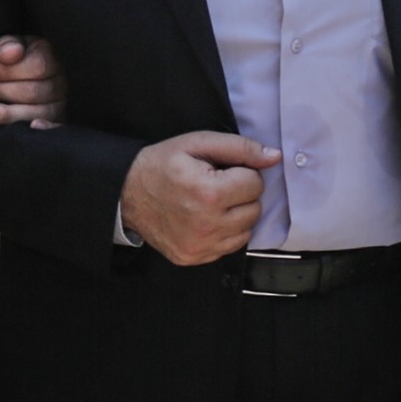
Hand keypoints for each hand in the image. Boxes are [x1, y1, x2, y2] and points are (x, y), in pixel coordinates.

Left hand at [0, 35, 65, 127]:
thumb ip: (6, 46)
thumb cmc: (10, 61)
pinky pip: (55, 129)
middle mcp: (60, 83)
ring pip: (38, 113)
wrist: (15, 79)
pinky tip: (30, 128)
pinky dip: (45, 129)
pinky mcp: (55, 124)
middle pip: (34, 91)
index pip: (38, 66)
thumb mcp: (7, 47)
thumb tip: (11, 53)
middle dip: (1, 91)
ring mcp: (58, 105)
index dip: (9, 71)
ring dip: (7, 113)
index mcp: (51, 58)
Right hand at [118, 133, 273, 265]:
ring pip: (247, 230)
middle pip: (255, 209)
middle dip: (242, 194)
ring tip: (212, 202)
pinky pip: (230, 247)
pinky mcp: (194, 258)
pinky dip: (225, 232)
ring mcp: (200, 246)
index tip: (222, 170)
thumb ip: (240, 148)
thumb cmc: (162, 164)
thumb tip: (274, 157)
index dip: (242, 172)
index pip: (256, 184)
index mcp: (210, 193)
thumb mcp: (198, 143)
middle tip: (218, 185)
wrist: (126, 193)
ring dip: (236, 215)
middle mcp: (207, 225)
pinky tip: (206, 219)